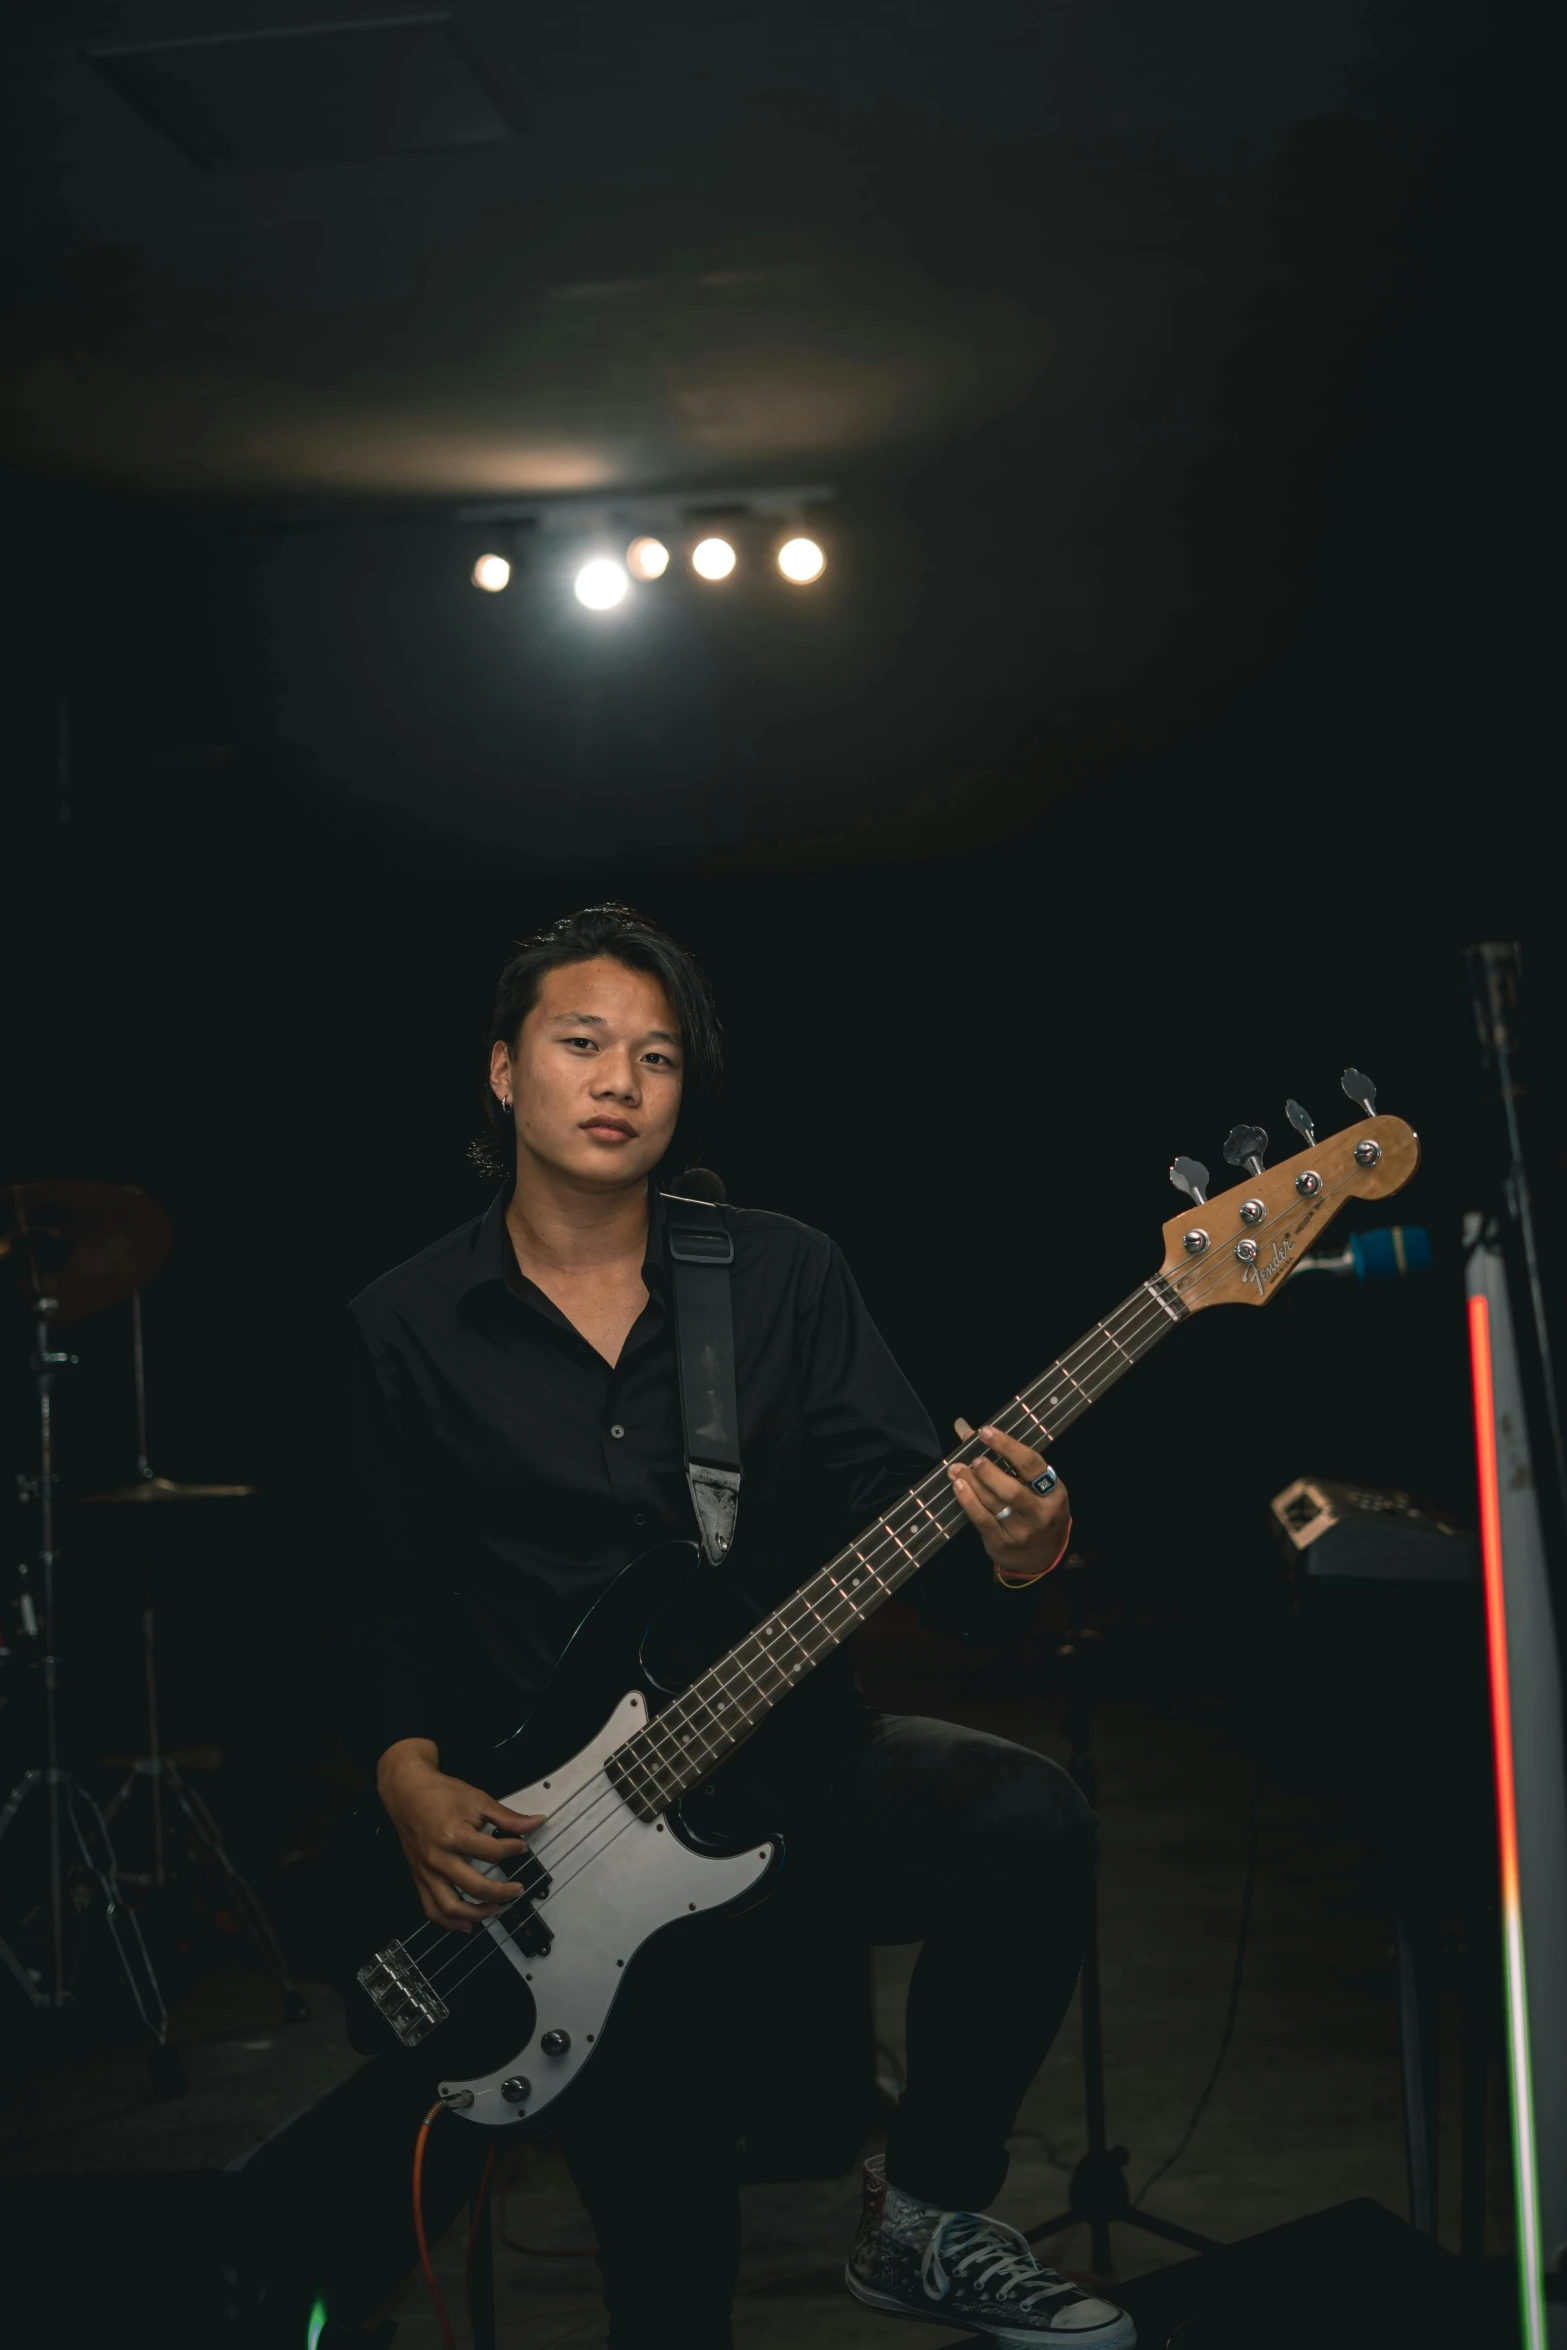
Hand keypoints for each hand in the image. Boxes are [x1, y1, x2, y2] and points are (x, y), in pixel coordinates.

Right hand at [376, 1738, 545, 1932]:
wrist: (407, 1792)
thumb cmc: (441, 1794)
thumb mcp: (478, 1799)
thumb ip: (508, 1817)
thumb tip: (536, 1822)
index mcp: (454, 1836)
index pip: (492, 1853)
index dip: (514, 1850)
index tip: (522, 1847)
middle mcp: (438, 1858)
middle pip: (475, 1887)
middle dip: (502, 1892)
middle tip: (517, 1890)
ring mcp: (426, 1871)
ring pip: (450, 1908)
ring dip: (476, 1915)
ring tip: (495, 1910)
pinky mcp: (418, 1878)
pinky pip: (431, 1909)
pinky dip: (449, 1922)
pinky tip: (466, 1924)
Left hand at [947, 1423, 1070, 1579]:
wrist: (1042, 1557)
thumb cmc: (1037, 1511)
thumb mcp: (1033, 1486)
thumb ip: (1006, 1459)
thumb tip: (965, 1430)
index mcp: (1054, 1492)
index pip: (1031, 1464)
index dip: (1007, 1446)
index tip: (985, 1432)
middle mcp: (1041, 1513)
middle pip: (1012, 1490)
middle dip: (989, 1472)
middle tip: (974, 1460)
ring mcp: (1022, 1531)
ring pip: (994, 1504)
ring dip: (972, 1483)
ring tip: (956, 1469)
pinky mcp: (1002, 1543)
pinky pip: (981, 1519)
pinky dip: (968, 1501)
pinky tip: (958, 1486)